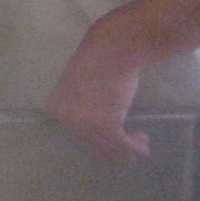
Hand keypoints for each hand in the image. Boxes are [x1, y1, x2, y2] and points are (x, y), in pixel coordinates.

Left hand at [45, 37, 150, 162]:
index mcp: (56, 107)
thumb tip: (94, 117)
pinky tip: (143, 146)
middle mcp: (67, 119)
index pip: (75, 131)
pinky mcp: (108, 126)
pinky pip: (123, 144)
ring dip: (125, 150)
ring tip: (140, 144)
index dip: (95, 138)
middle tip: (126, 149)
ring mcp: (86, 124)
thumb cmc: (98, 59)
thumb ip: (82, 103)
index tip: (110, 139)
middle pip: (91, 142)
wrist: (112, 49)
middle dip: (111, 147)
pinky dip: (135, 147)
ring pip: (108, 147)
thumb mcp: (80, 83)